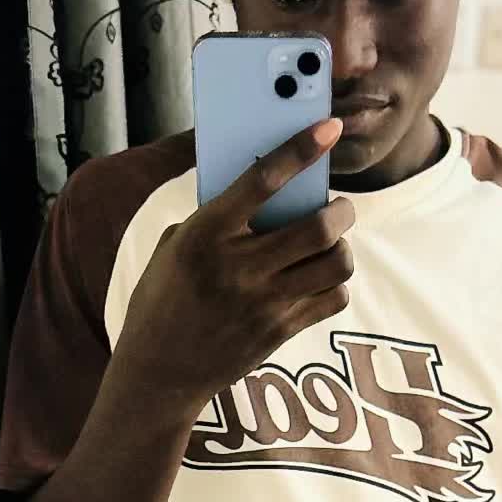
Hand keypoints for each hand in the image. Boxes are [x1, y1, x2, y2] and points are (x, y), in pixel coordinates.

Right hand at [114, 120, 355, 411]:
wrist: (158, 373)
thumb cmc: (164, 298)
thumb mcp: (175, 248)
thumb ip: (216, 218)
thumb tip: (268, 189)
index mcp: (205, 234)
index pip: (262, 180)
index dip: (301, 149)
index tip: (328, 127)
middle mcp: (238, 267)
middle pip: (319, 228)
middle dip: (341, 210)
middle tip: (339, 208)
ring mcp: (262, 304)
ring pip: (335, 264)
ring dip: (343, 248)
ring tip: (332, 246)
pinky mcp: (279, 332)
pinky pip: (333, 299)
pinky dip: (335, 284)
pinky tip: (321, 280)